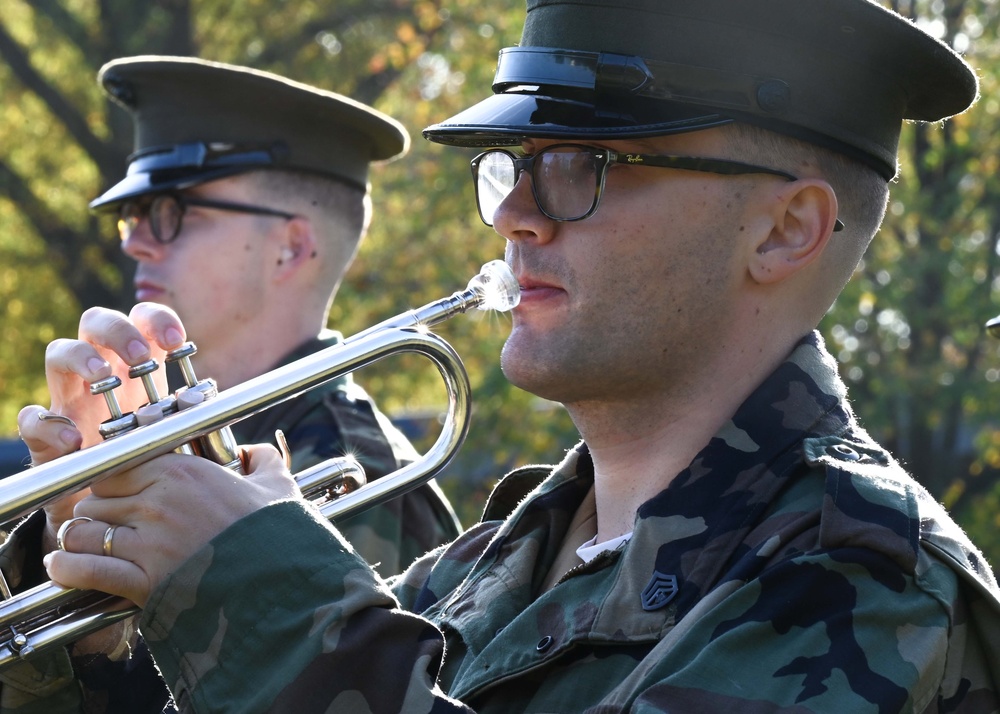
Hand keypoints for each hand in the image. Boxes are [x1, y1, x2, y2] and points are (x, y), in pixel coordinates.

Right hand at [17, 303, 186, 551]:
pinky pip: (34, 418)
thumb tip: (229, 413)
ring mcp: (70, 400)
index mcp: (138, 368)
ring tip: (103, 377)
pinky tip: (75, 439)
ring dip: (81, 357)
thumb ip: (197, 420)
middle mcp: (102, 374)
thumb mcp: (179, 438)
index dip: (157, 320)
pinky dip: (49, 424)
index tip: (178, 341)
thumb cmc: (155, 463)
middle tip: (140, 357)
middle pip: (97, 322)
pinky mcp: (46, 437)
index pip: (143, 322)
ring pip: (60, 352)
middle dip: (118, 330)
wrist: (116, 512)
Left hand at [43, 444, 298, 606]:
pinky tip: (62, 566)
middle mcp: (157, 503)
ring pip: (83, 530)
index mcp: (183, 473)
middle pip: (96, 498)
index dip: (115, 479)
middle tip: (106, 521)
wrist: (282, 584)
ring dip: (80, 538)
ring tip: (83, 544)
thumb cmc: (278, 534)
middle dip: (97, 510)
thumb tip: (253, 452)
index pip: (119, 465)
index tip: (120, 490)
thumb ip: (261, 460)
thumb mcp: (277, 485)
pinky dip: (69, 568)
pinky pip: (87, 569)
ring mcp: (147, 542)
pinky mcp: (143, 580)